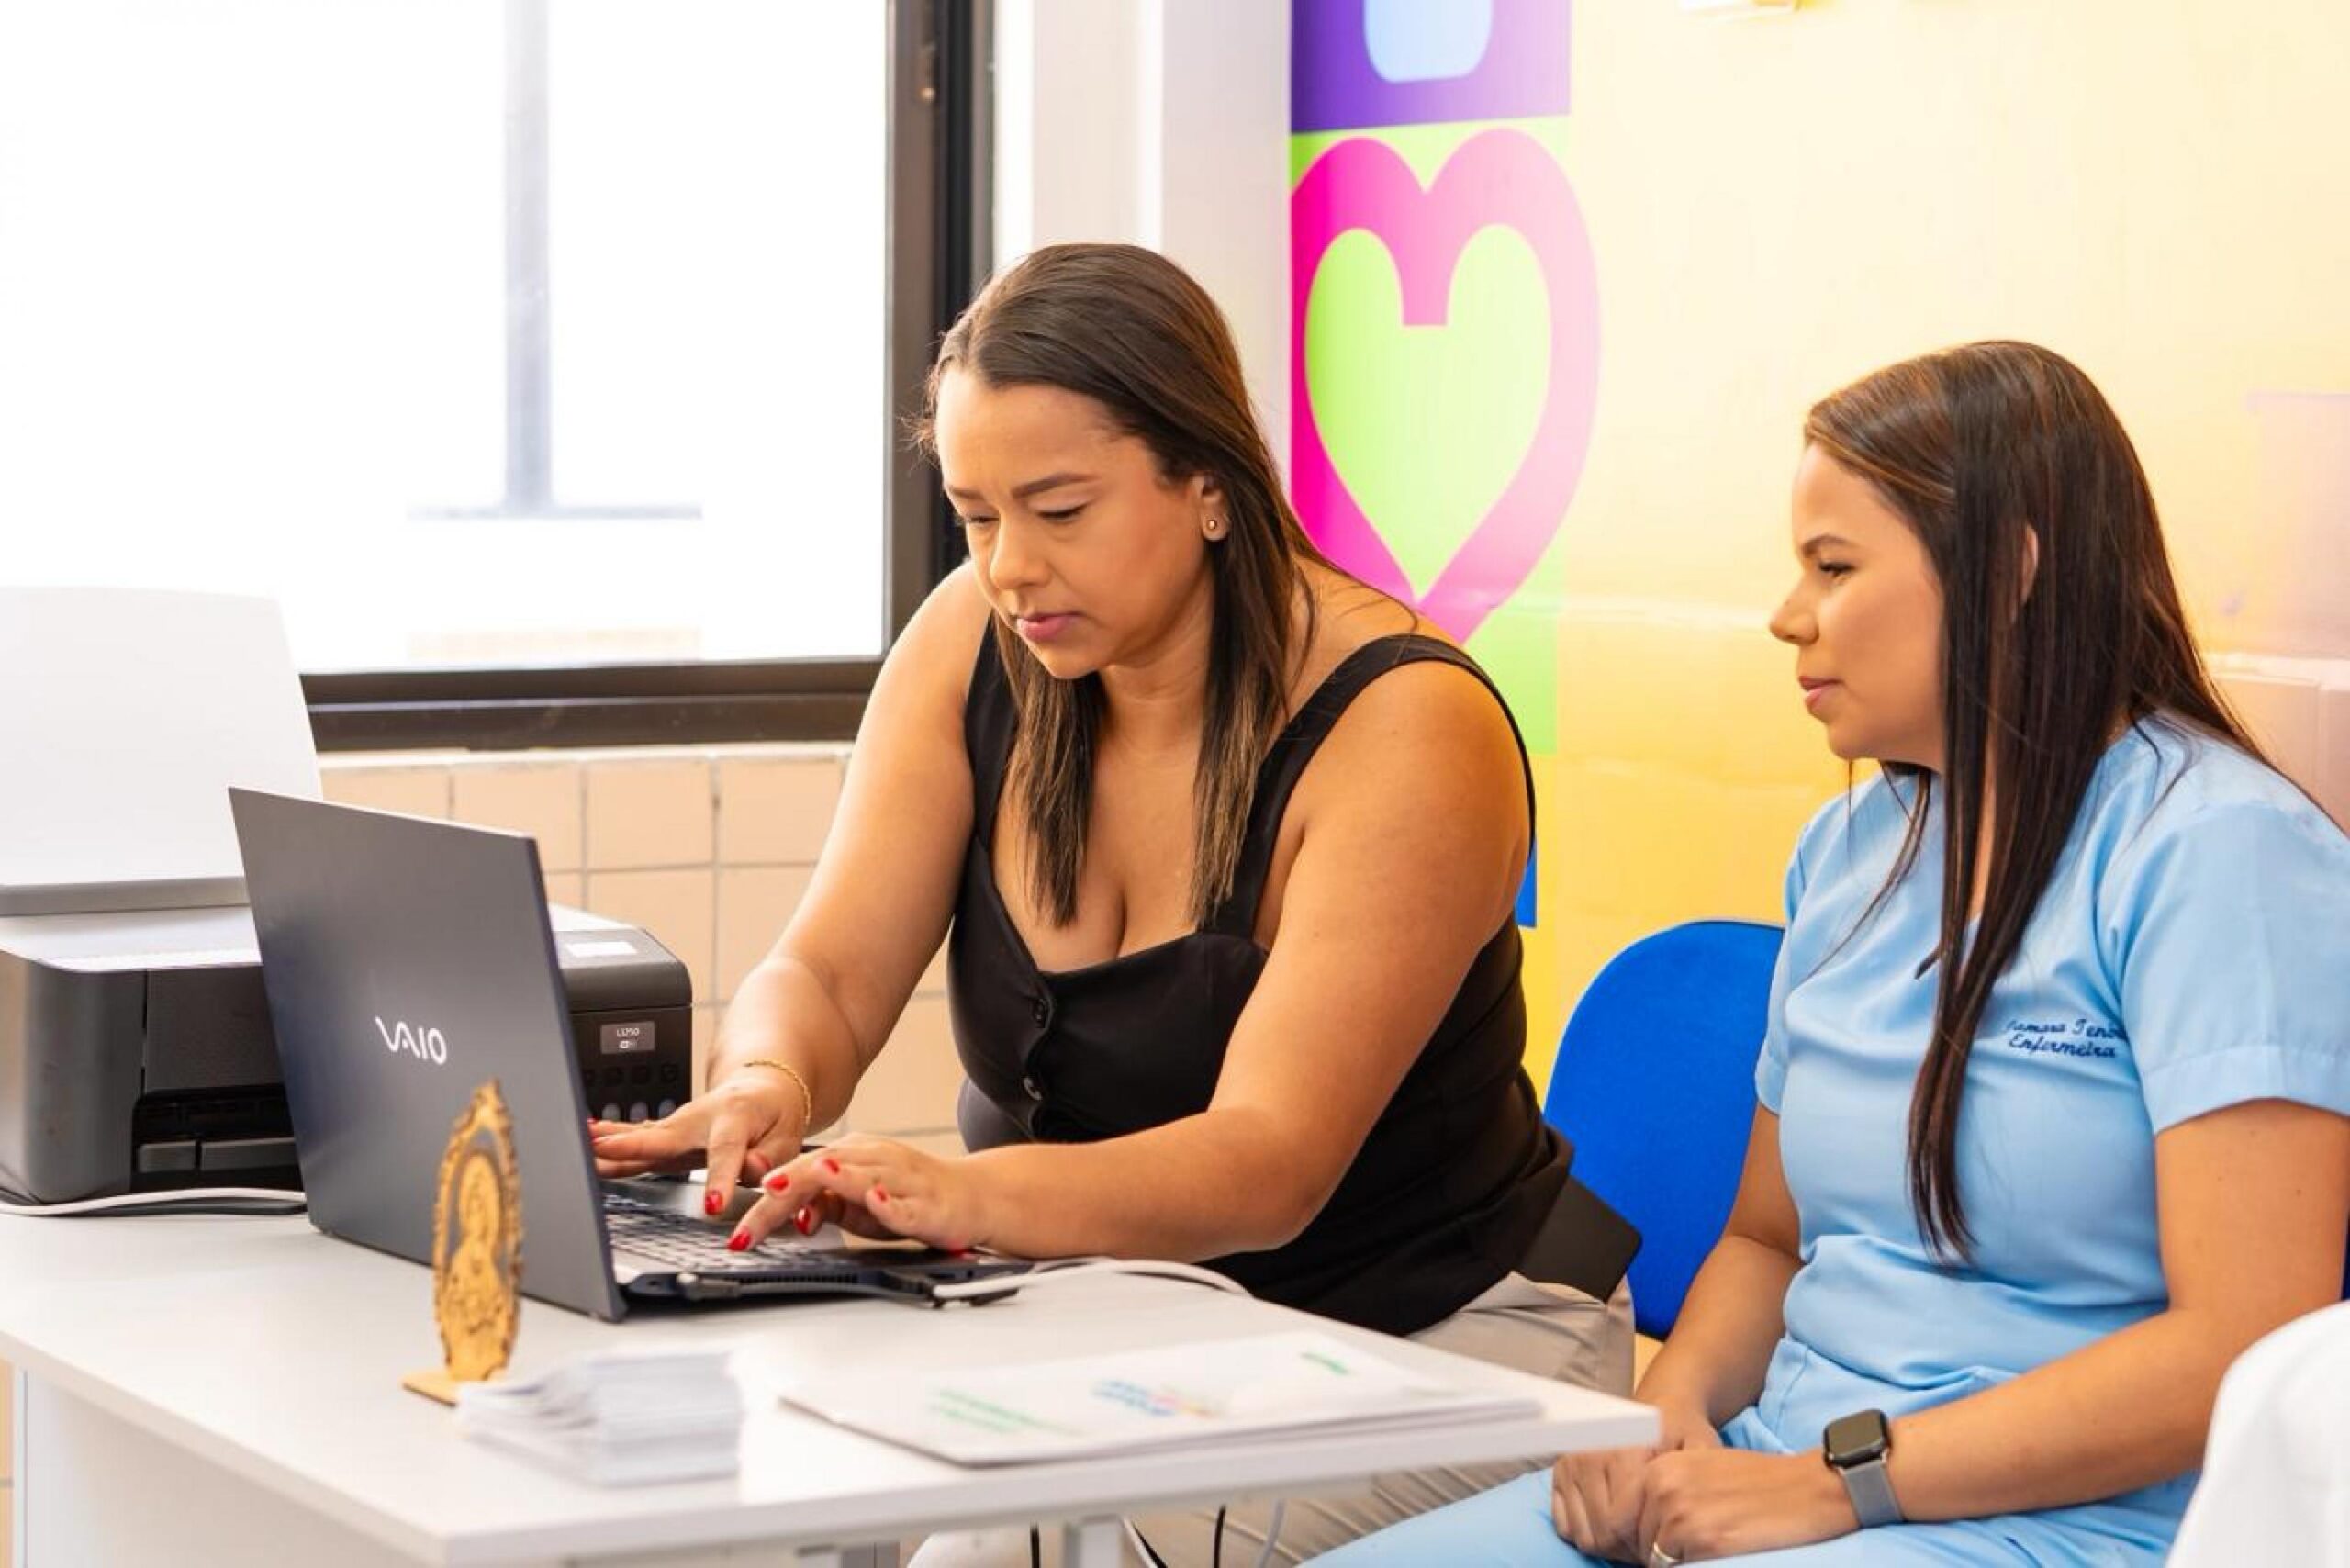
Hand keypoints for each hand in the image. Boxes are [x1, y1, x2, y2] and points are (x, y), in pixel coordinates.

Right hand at [587, 1066, 810, 1215]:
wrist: (764, 1089)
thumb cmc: (775, 1114)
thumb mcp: (788, 1137)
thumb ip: (770, 1157)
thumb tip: (751, 1172)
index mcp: (736, 1116)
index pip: (726, 1151)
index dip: (719, 1179)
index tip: (711, 1205)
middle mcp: (700, 1118)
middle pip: (664, 1135)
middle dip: (632, 1145)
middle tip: (600, 1152)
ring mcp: (680, 1125)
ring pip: (643, 1137)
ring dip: (611, 1143)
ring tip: (582, 1148)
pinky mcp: (669, 1134)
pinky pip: (638, 1139)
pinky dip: (611, 1140)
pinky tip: (586, 1141)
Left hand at [738, 1134, 994, 1253]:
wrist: (973, 1196)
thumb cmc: (913, 1196)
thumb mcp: (860, 1204)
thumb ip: (826, 1205)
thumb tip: (790, 1214)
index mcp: (854, 1156)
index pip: (801, 1173)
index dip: (767, 1199)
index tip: (738, 1227)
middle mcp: (875, 1159)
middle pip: (821, 1172)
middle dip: (783, 1196)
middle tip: (751, 1219)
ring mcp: (902, 1178)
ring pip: (862, 1177)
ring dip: (835, 1179)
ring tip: (804, 1180)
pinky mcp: (927, 1203)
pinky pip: (904, 1204)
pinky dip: (888, 1203)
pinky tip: (873, 1200)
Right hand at [1550, 1398, 1719, 1560]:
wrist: (1658, 1405)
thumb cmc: (1681, 1433)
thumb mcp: (1701, 1448)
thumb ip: (1699, 1479)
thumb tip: (1692, 1515)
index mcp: (1624, 1451)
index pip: (1621, 1524)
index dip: (1644, 1546)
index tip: (1662, 1544)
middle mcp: (1590, 1454)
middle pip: (1602, 1533)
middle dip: (1628, 1548)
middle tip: (1649, 1542)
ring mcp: (1571, 1463)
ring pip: (1582, 1534)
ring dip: (1608, 1543)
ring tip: (1633, 1532)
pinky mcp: (1560, 1472)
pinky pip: (1564, 1526)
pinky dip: (1587, 1533)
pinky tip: (1610, 1523)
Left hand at [1636, 1447, 1856, 1562]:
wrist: (1809, 1487)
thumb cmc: (1758, 1482)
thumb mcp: (1699, 1472)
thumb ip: (1664, 1494)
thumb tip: (1634, 1532)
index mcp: (1657, 1469)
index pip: (1621, 1521)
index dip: (1638, 1540)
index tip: (1660, 1546)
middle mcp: (1661, 1489)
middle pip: (1638, 1544)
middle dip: (1658, 1553)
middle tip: (1699, 1544)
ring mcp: (1681, 1515)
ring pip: (1657, 1560)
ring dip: (1678, 1562)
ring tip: (1715, 1545)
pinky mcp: (1706, 1541)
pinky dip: (1697, 1567)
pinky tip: (1724, 1552)